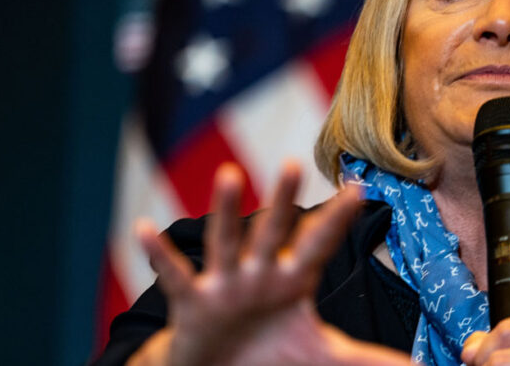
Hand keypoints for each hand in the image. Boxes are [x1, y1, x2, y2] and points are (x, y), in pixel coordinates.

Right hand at [128, 161, 410, 365]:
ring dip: (224, 211)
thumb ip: (364, 358)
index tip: (361, 187)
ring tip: (226, 173)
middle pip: (273, 232)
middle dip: (282, 200)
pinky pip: (175, 276)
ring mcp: (225, 285)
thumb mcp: (319, 353)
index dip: (339, 219)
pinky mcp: (193, 304)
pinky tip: (145, 228)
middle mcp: (259, 273)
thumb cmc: (270, 351)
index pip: (320, 244)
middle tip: (291, 163)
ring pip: (225, 243)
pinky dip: (158, 254)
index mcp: (292, 280)